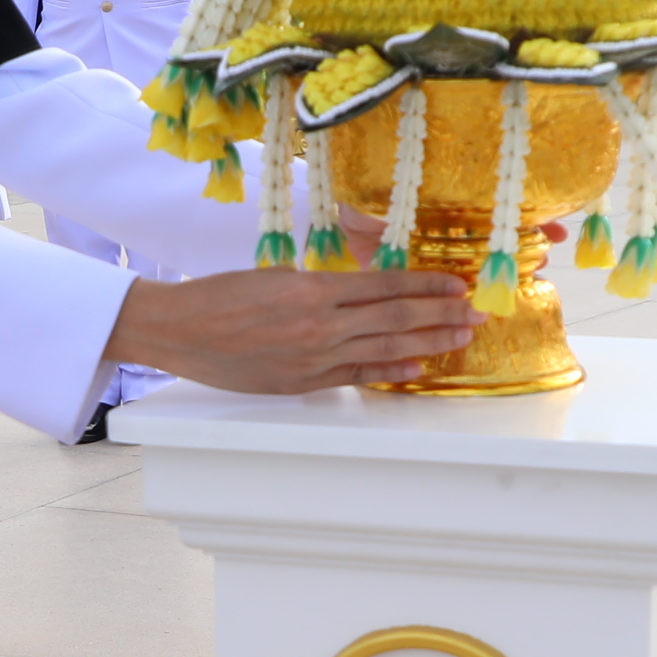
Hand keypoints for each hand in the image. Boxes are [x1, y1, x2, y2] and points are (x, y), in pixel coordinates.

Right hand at [102, 266, 477, 393]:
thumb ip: (323, 285)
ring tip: (460, 338)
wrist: (180, 330)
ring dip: (428, 343)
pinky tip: (418, 367)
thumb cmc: (221, 296)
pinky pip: (358, 376)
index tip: (455, 284)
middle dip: (442, 315)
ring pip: (385, 349)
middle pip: (396, 319)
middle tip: (477, 313)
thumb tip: (368, 289)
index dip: (426, 286)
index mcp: (312, 288)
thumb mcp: (276, 274)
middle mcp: (319, 325)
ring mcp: (313, 358)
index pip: (385, 286)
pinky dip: (391, 372)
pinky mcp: (304, 382)